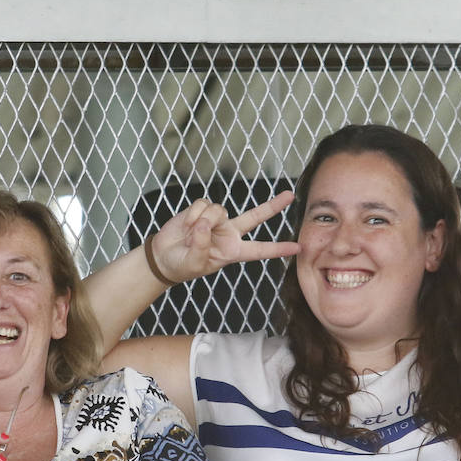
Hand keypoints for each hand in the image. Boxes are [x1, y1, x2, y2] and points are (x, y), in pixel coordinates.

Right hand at [150, 192, 297, 283]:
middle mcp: (229, 233)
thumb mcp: (195, 263)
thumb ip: (202, 245)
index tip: (297, 247)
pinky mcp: (202, 209)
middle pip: (255, 216)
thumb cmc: (182, 265)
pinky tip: (186, 225)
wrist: (164, 256)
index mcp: (233, 251)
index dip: (278, 249)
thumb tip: (205, 223)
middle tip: (290, 195)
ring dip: (203, 220)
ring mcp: (217, 220)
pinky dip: (193, 214)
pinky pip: (203, 204)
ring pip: (219, 210)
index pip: (260, 250)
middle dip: (272, 206)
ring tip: (191, 234)